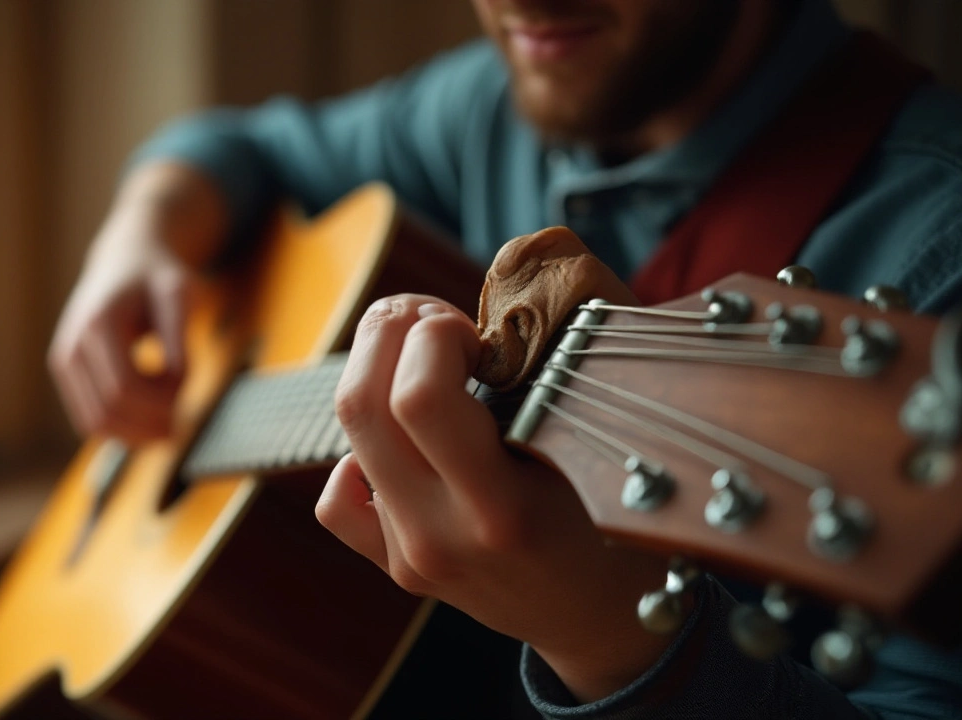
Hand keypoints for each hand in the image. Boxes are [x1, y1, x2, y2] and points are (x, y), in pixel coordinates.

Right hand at [48, 162, 225, 442]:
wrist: (126, 260)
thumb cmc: (157, 277)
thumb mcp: (179, 295)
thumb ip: (179, 336)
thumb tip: (178, 383)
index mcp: (97, 324)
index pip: (123, 387)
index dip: (160, 403)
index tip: (187, 394)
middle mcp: (70, 346)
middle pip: (108, 411)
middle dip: (149, 425)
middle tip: (183, 423)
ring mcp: (63, 363)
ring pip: (95, 424)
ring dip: (135, 434)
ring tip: (169, 423)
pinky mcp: (67, 375)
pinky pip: (90, 419)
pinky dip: (122, 429)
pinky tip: (149, 416)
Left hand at [317, 294, 672, 701]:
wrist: (604, 624)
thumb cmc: (622, 528)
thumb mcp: (601, 453)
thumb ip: (557, 373)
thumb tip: (513, 291)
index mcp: (500, 510)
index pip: (418, 398)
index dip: (434, 335)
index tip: (475, 334)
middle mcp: (439, 536)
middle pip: (361, 405)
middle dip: (390, 331)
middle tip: (436, 320)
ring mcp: (409, 555)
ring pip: (348, 437)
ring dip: (377, 372)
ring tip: (427, 359)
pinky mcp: (393, 565)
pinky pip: (339, 499)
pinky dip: (359, 452)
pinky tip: (406, 439)